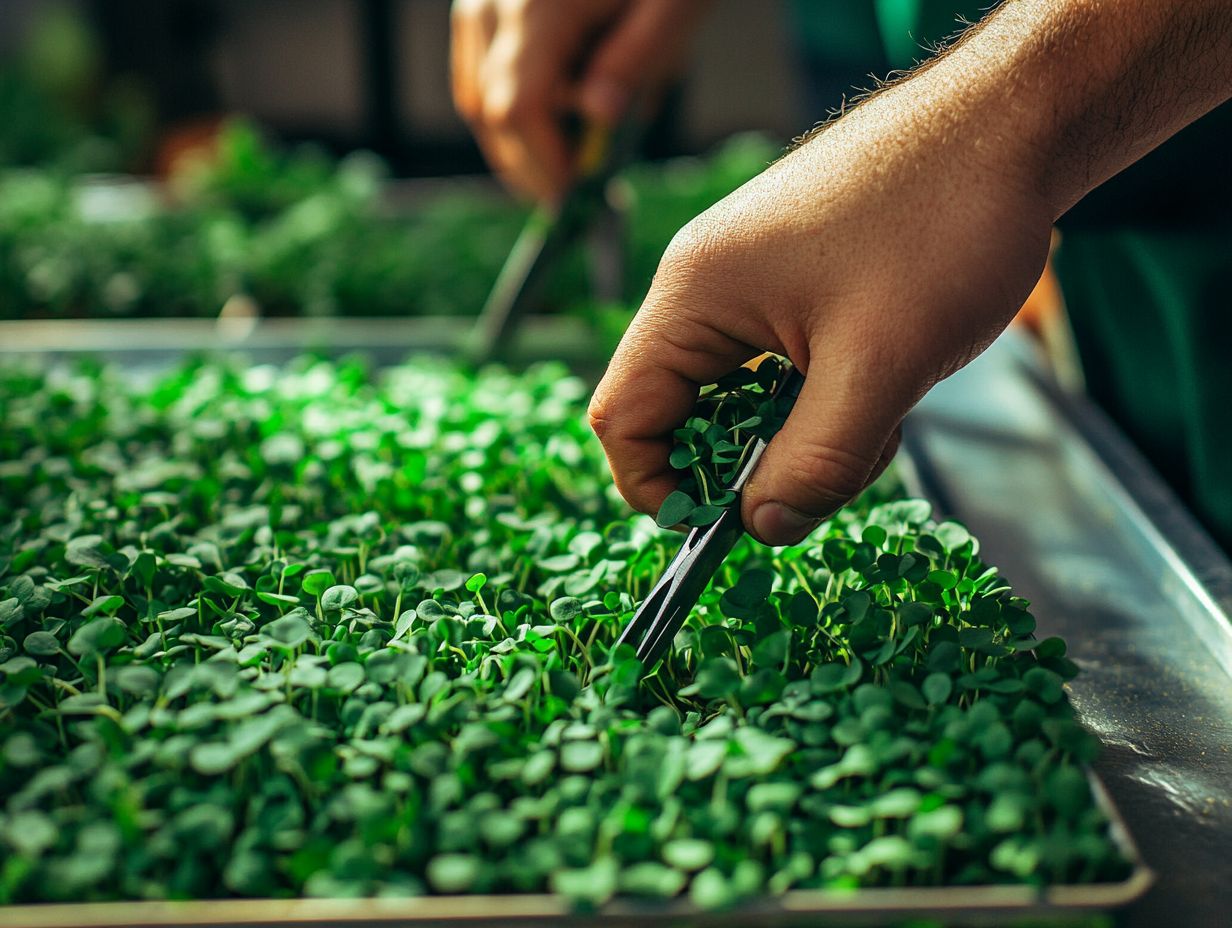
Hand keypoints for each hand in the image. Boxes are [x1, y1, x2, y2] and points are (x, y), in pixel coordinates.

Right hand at [450, 0, 706, 202]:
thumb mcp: (675, 8)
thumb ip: (638, 60)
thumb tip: (600, 115)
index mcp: (540, 4)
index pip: (520, 107)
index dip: (545, 165)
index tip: (576, 200)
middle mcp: (494, 0)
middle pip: (492, 111)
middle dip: (532, 165)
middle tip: (575, 196)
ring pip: (478, 98)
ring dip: (519, 141)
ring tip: (571, 157)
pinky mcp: (480, 1)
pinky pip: (478, 73)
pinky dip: (510, 108)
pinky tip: (555, 120)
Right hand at [588, 68, 1054, 545]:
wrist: (1013, 127)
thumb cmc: (942, 226)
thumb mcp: (880, 367)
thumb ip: (815, 461)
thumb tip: (763, 528)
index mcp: (694, 295)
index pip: (623, 415)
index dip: (657, 485)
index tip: (722, 526)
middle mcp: (707, 286)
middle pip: (686, 412)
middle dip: (753, 461)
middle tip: (831, 469)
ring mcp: (753, 282)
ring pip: (745, 398)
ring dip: (804, 433)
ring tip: (882, 415)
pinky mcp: (796, 282)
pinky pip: (784, 369)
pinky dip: (828, 399)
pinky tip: (887, 385)